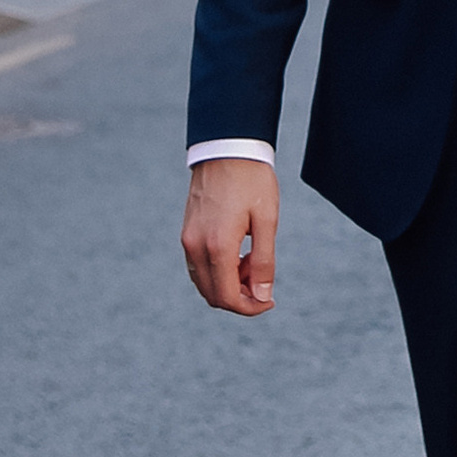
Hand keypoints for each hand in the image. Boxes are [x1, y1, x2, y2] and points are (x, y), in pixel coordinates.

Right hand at [181, 160, 277, 314]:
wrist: (227, 149)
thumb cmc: (252, 181)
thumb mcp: (267, 221)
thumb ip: (264, 262)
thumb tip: (262, 296)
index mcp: (217, 246)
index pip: (227, 297)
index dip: (249, 307)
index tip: (269, 301)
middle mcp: (195, 247)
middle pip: (212, 295)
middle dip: (239, 300)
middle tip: (264, 285)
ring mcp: (187, 240)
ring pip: (204, 283)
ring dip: (228, 286)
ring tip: (252, 265)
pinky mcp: (186, 233)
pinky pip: (198, 267)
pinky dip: (217, 272)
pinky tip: (238, 256)